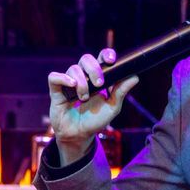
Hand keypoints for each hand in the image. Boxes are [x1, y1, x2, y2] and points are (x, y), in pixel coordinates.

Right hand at [47, 48, 138, 162]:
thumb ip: (121, 92)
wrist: (80, 135)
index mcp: (98, 77)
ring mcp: (69, 82)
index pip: (101, 58)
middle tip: (100, 84)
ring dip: (82, 83)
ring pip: (73, 69)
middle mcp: (83, 77)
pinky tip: (72, 85)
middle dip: (94, 69)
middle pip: (86, 59)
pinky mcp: (56, 91)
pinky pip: (54, 77)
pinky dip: (63, 78)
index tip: (111, 60)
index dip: (106, 54)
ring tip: (85, 98)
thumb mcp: (112, 107)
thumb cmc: (96, 120)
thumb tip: (135, 77)